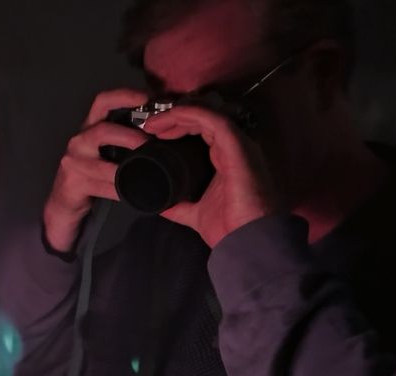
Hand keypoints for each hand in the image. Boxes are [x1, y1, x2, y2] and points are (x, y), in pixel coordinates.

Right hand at [42, 88, 148, 250]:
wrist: (64, 199)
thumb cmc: (90, 171)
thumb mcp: (102, 149)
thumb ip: (121, 138)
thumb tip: (157, 133)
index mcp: (89, 128)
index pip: (101, 102)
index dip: (123, 96)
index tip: (145, 98)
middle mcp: (79, 141)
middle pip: (103, 131)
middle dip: (129, 137)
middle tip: (149, 144)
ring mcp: (74, 163)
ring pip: (104, 167)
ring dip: (127, 171)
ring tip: (145, 174)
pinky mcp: (74, 184)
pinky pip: (103, 188)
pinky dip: (120, 191)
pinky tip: (131, 193)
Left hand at [143, 105, 279, 247]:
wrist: (247, 242)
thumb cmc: (229, 228)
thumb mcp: (194, 213)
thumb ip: (178, 206)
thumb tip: (158, 203)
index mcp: (224, 160)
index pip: (201, 132)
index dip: (177, 126)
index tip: (152, 135)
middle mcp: (233, 148)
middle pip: (203, 120)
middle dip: (174, 118)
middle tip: (149, 126)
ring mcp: (238, 146)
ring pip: (207, 115)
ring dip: (178, 114)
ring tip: (154, 124)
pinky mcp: (238, 148)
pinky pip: (215, 121)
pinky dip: (192, 114)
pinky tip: (173, 117)